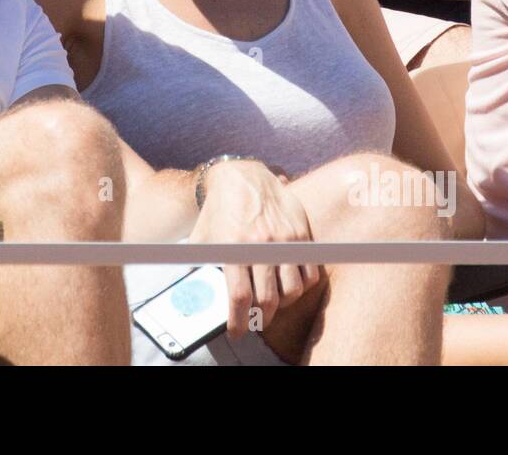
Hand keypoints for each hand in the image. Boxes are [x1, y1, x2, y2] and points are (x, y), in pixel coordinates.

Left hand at [188, 160, 320, 337]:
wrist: (241, 175)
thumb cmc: (218, 210)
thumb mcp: (203, 238)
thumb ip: (202, 266)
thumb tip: (197, 295)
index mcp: (234, 249)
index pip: (240, 298)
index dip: (239, 322)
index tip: (238, 332)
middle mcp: (261, 246)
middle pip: (269, 300)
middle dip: (262, 318)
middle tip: (258, 321)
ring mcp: (284, 240)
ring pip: (293, 291)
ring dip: (283, 304)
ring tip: (274, 301)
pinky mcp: (300, 234)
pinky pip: (310, 273)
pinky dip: (302, 286)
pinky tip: (290, 285)